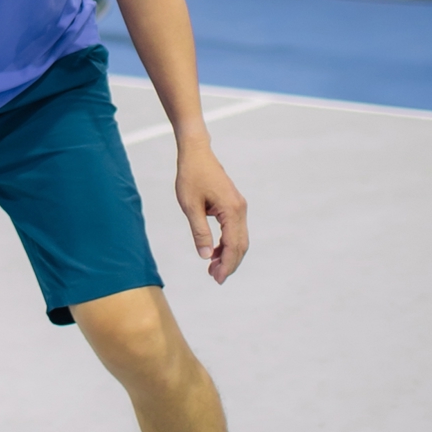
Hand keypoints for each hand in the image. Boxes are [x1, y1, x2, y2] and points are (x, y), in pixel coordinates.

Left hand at [174, 138, 248, 283]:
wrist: (196, 153)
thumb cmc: (191, 176)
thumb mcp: (191, 206)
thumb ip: (200, 232)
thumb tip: (206, 256)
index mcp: (232, 210)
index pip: (234, 245)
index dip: (227, 264)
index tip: (216, 278)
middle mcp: (240, 209)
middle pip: (241, 244)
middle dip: (229, 263)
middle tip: (214, 278)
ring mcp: (239, 206)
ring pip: (239, 238)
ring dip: (228, 254)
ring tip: (212, 268)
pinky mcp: (233, 204)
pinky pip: (235, 229)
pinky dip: (227, 243)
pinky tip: (214, 251)